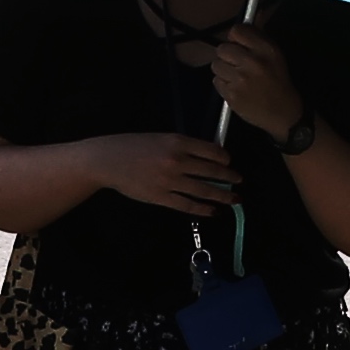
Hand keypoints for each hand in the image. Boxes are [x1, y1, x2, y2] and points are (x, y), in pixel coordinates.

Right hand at [80, 131, 241, 213]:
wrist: (109, 161)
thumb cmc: (134, 147)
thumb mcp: (161, 138)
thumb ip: (183, 147)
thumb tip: (206, 158)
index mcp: (178, 142)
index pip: (212, 151)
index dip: (225, 159)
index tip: (229, 163)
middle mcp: (177, 161)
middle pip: (212, 171)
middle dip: (230, 178)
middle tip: (239, 182)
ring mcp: (170, 181)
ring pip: (204, 190)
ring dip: (223, 196)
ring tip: (234, 200)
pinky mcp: (161, 197)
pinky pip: (188, 205)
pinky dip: (203, 209)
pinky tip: (213, 211)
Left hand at [200, 22, 305, 143]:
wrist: (282, 112)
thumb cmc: (278, 80)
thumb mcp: (275, 54)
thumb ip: (261, 33)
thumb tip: (257, 11)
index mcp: (265, 49)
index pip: (236, 31)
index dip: (234, 38)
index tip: (238, 44)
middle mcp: (252, 62)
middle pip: (222, 48)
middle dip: (227, 55)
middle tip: (236, 63)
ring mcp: (240, 80)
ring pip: (216, 65)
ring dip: (223, 70)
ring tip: (236, 76)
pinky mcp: (232, 95)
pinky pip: (216, 81)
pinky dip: (223, 84)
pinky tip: (236, 87)